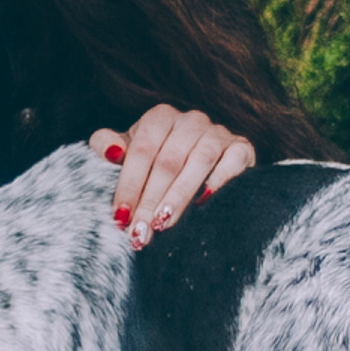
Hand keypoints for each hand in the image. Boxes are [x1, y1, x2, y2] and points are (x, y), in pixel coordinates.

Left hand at [89, 107, 254, 249]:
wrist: (207, 162)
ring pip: (198, 162)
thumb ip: (107, 145)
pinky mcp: (242, 147)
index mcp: (160, 117)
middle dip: (150, 201)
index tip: (119, 217)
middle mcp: (191, 120)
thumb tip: (110, 152)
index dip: (129, 185)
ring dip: (179, 196)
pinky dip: (219, 181)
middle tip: (139, 233)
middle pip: (168, 161)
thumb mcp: (129, 150)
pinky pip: (233, 162)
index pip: (142, 150)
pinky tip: (204, 202)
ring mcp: (218, 132)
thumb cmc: (157, 159)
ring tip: (163, 223)